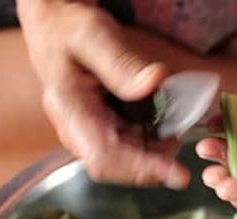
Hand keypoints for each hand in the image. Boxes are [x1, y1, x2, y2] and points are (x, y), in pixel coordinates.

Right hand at [17, 0, 189, 188]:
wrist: (55, 28)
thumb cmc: (68, 29)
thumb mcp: (91, 34)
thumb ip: (120, 62)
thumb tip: (154, 83)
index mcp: (68, 109)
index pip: (104, 156)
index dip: (142, 168)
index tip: (176, 173)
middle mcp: (76, 128)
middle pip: (117, 165)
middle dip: (155, 162)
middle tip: (182, 142)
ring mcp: (88, 130)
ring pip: (126, 158)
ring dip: (156, 152)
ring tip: (177, 131)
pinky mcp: (101, 127)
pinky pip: (129, 144)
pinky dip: (152, 141)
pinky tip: (166, 127)